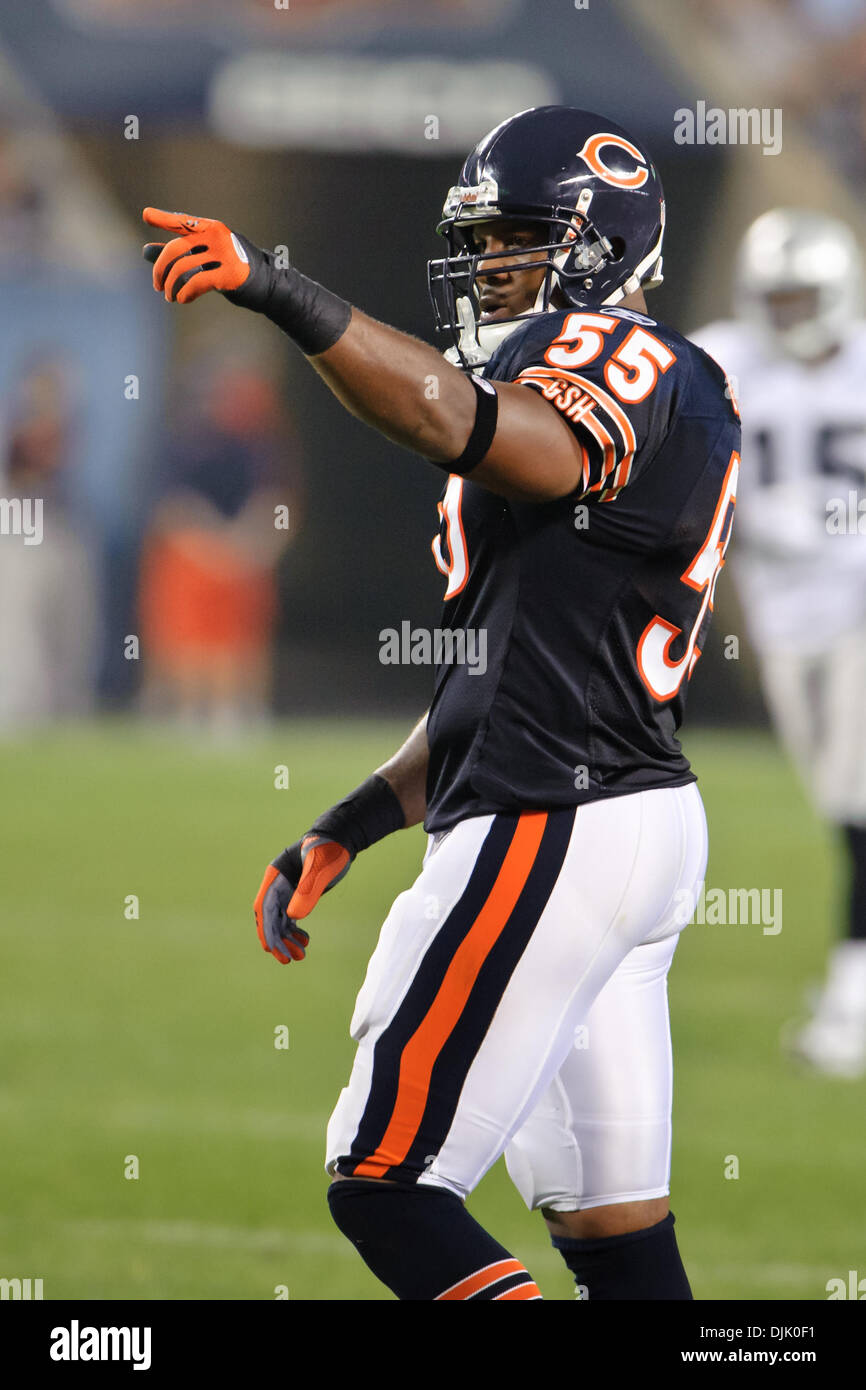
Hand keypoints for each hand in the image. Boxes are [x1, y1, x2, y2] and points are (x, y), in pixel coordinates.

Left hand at [142, 207, 258, 303]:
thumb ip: (179, 254)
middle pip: (176, 249)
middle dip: (160, 269)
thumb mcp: (206, 258)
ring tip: (170, 296)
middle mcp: (217, 236)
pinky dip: (185, 293)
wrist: (268, 286)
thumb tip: (144, 252)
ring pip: (183, 268)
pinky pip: (196, 283)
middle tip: (157, 285)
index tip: (146, 215)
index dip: (163, 219)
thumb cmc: (233, 270)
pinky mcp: (228, 274)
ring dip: (171, 286)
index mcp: (212, 228)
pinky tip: (183, 299)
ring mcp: (224, 254)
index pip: (183, 222)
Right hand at [253, 835, 352, 964]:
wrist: (342, 841)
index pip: (266, 907)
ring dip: (287, 939)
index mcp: (276, 875)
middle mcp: (278, 884)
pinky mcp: (298, 895)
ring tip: (300, 956)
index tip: (271, 948)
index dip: (267, 928)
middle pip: (270, 917)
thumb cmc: (330, 850)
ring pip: (281, 921)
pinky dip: (295, 931)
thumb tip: (292, 918)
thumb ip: (308, 891)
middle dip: (276, 939)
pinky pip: (291, 918)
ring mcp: (287, 891)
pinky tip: (304, 941)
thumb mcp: (320, 869)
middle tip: (286, 960)